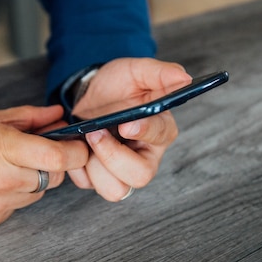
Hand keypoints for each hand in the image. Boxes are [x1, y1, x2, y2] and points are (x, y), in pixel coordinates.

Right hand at [0, 105, 88, 231]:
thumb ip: (26, 117)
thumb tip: (56, 114)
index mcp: (0, 148)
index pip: (58, 158)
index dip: (76, 151)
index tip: (77, 145)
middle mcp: (0, 182)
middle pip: (55, 177)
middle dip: (54, 163)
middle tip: (34, 151)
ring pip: (37, 194)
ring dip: (32, 180)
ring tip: (3, 165)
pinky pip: (16, 208)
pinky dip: (13, 195)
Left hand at [67, 58, 191, 200]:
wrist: (89, 93)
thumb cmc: (117, 86)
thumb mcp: (136, 71)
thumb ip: (159, 73)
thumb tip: (184, 77)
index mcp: (161, 129)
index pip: (160, 136)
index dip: (144, 132)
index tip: (126, 124)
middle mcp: (146, 155)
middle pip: (140, 176)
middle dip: (112, 156)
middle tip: (94, 132)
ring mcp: (122, 170)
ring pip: (115, 189)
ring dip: (94, 166)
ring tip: (85, 139)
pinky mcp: (99, 177)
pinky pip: (88, 185)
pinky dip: (77, 168)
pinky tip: (77, 146)